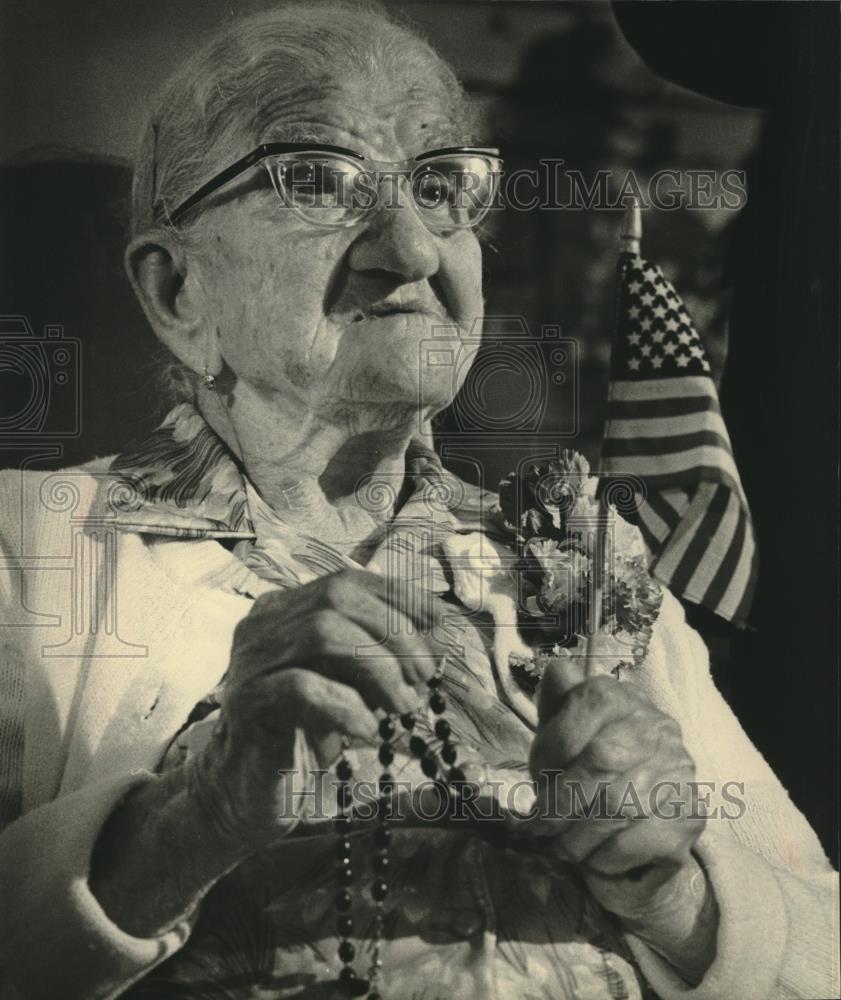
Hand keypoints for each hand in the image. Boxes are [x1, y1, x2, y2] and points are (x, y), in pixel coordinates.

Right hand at [196, 568, 446, 847]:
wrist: (249, 793)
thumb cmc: (305, 735)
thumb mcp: (350, 684)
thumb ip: (380, 654)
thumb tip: (438, 634)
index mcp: (285, 611)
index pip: (346, 582)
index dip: (398, 596)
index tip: (440, 622)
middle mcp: (262, 626)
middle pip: (336, 598)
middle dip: (393, 631)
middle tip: (424, 674)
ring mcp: (249, 662)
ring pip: (321, 634)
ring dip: (377, 667)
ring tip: (403, 706)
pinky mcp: (245, 703)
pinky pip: (301, 688)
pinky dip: (347, 705)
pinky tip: (368, 730)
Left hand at [529, 657, 704, 919]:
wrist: (637, 813)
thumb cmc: (585, 764)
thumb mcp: (563, 728)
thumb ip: (556, 701)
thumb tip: (556, 672)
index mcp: (620, 698)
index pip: (588, 706)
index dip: (552, 748)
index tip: (534, 781)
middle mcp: (656, 727)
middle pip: (602, 758)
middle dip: (561, 801)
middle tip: (539, 828)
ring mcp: (678, 772)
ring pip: (619, 804)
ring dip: (578, 835)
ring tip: (560, 848)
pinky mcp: (689, 817)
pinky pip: (640, 841)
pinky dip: (606, 857)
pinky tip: (594, 859)